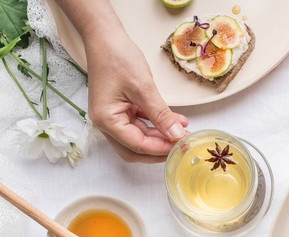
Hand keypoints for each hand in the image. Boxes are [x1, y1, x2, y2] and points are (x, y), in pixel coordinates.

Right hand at [84, 28, 187, 162]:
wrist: (105, 36)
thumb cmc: (117, 58)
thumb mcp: (143, 88)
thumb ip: (161, 115)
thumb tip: (177, 135)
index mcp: (106, 120)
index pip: (137, 145)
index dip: (161, 148)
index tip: (181, 146)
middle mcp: (106, 123)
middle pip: (135, 149)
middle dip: (159, 149)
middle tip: (182, 146)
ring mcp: (113, 116)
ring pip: (140, 137)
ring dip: (161, 136)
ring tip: (183, 131)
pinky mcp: (121, 109)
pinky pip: (141, 124)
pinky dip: (157, 124)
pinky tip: (176, 121)